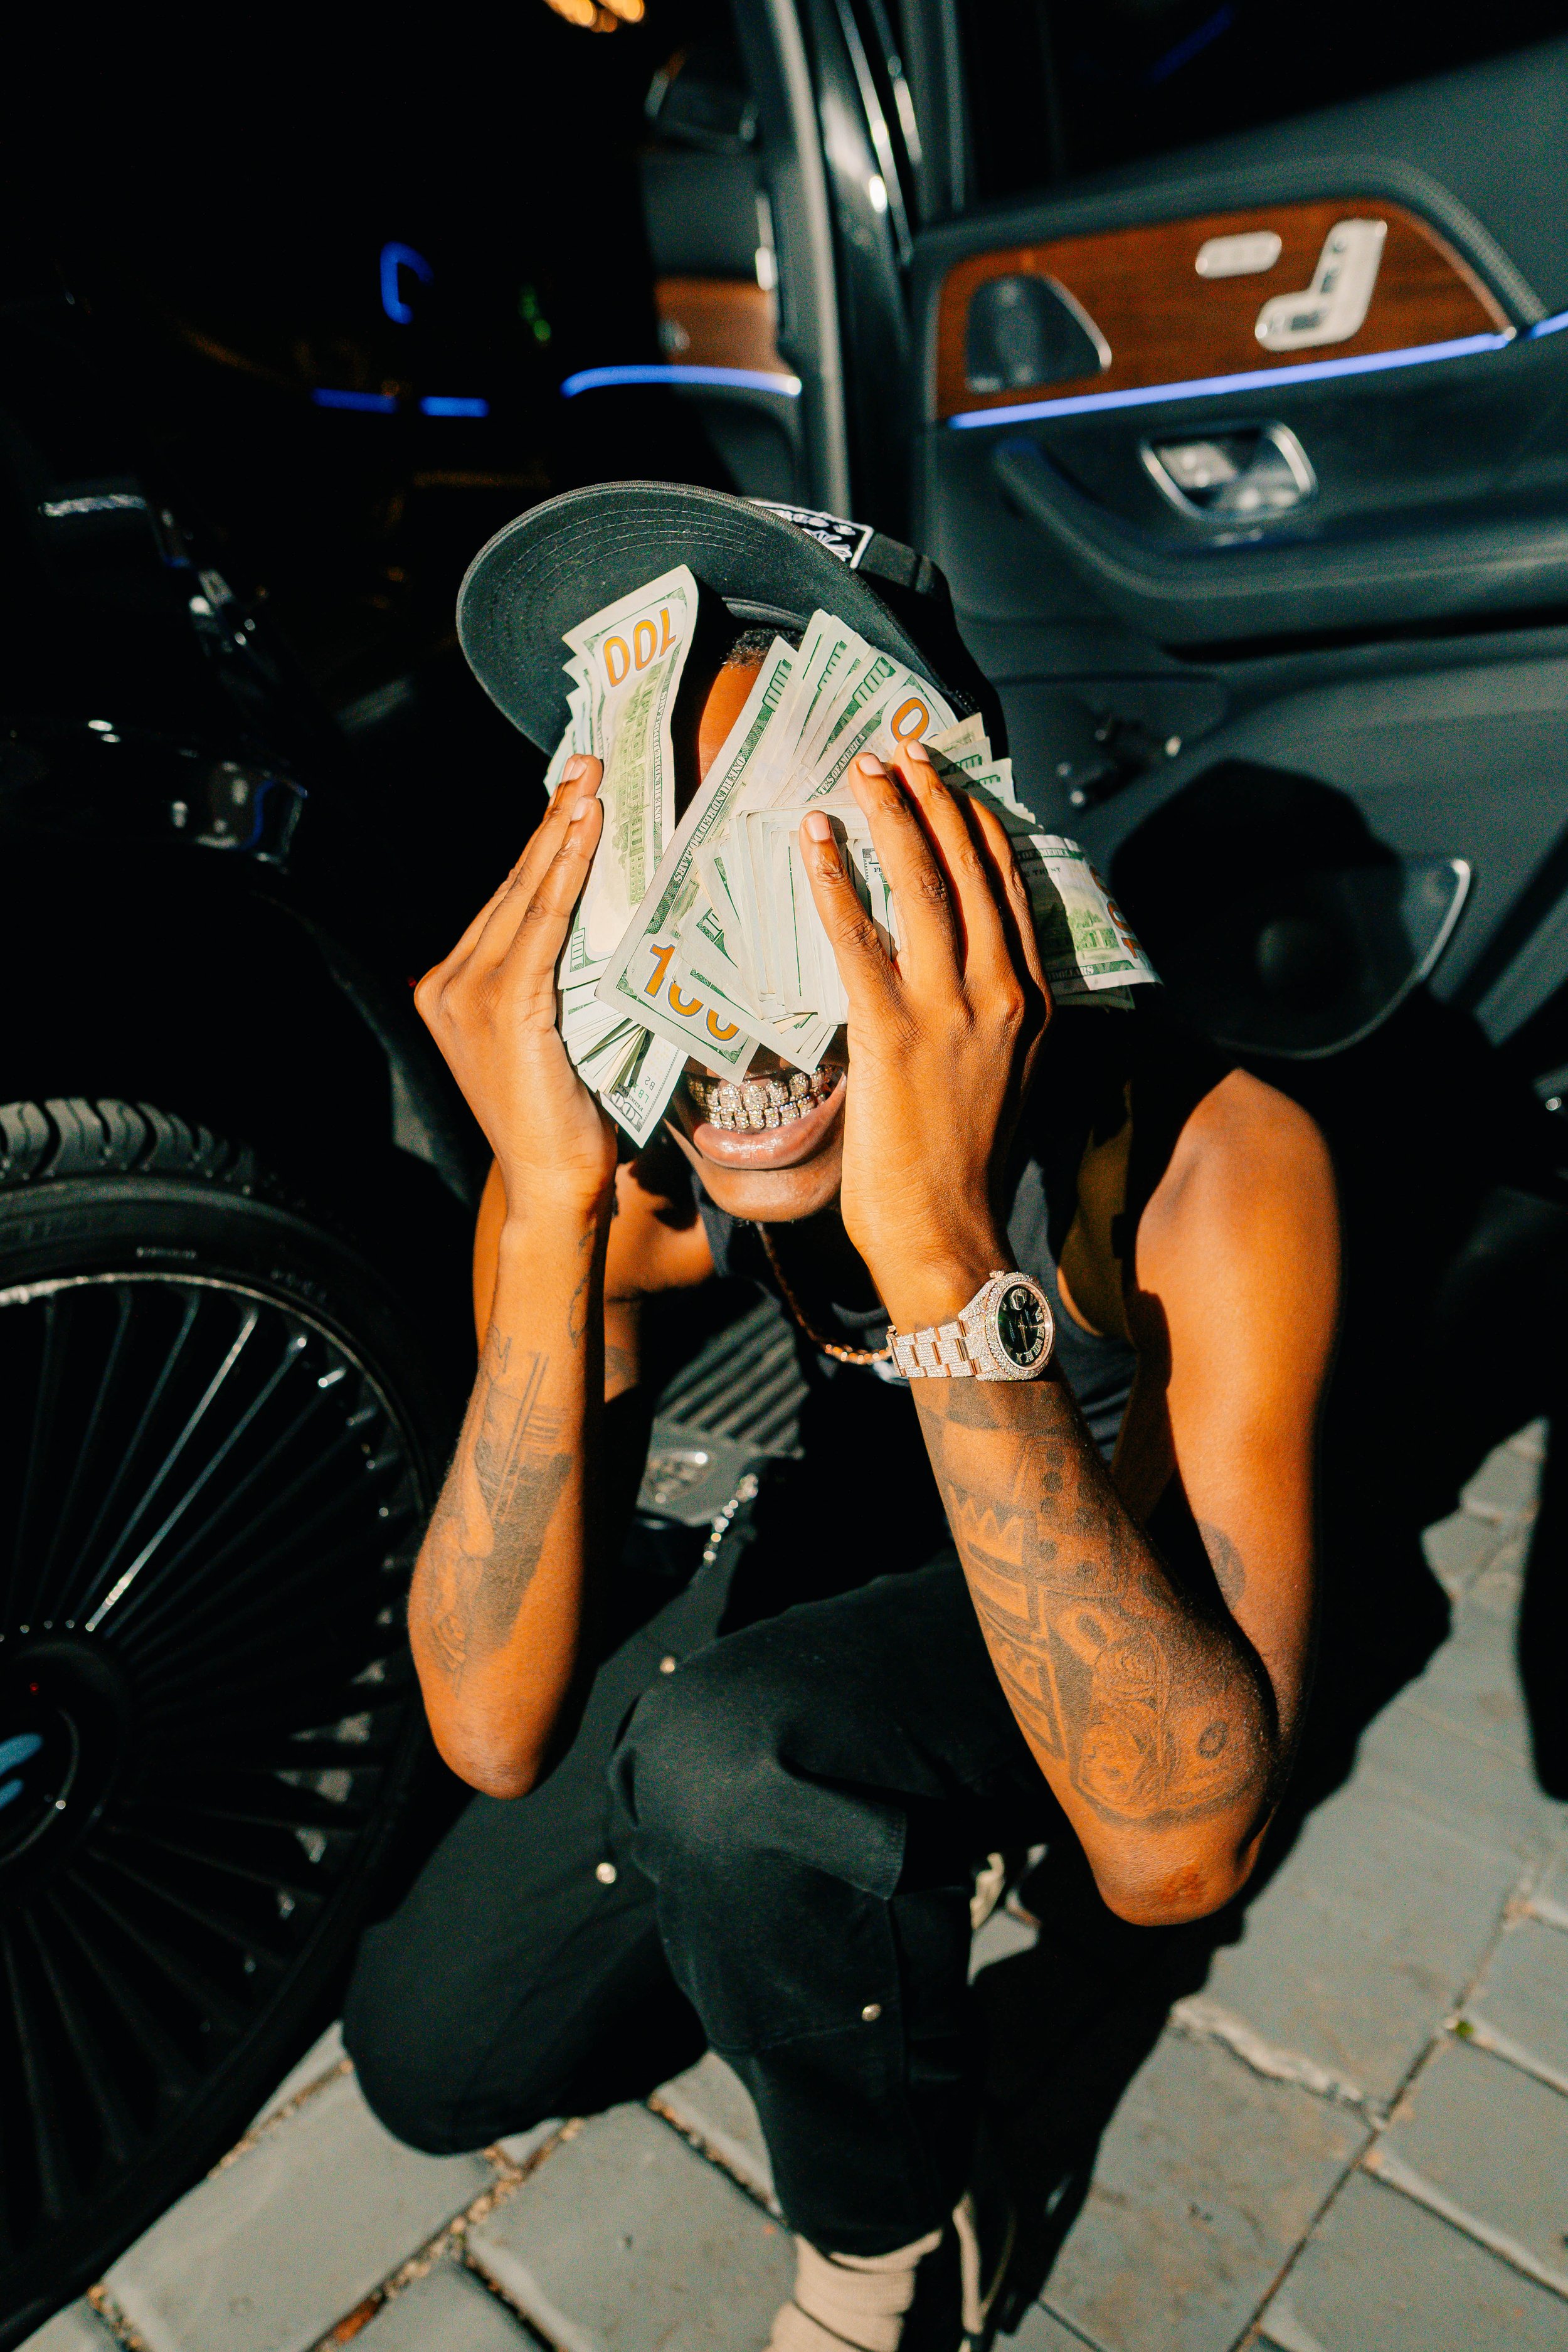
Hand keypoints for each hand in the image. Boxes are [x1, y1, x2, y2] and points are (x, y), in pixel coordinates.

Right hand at [415, 758, 615, 1220]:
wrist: (553, 1183)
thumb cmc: (567, 1118)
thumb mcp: (554, 1033)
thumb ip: (553, 980)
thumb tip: (599, 922)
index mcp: (451, 987)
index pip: (508, 902)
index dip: (542, 843)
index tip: (573, 793)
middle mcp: (448, 983)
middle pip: (513, 887)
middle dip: (553, 820)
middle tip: (587, 765)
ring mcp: (468, 995)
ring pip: (525, 896)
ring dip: (561, 833)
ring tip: (591, 785)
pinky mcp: (504, 1007)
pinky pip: (541, 925)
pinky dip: (564, 876)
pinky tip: (585, 836)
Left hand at [800, 744, 1050, 1329]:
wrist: (949, 1237)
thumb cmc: (962, 1168)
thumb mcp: (998, 1079)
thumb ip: (984, 1022)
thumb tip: (949, 979)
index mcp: (1032, 1002)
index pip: (1011, 888)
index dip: (976, 824)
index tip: (945, 780)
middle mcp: (1003, 994)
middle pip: (972, 869)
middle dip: (933, 798)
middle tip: (897, 749)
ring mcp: (952, 1012)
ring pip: (924, 886)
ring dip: (889, 818)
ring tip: (860, 772)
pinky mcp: (894, 1035)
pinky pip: (861, 939)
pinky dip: (836, 882)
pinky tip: (815, 842)